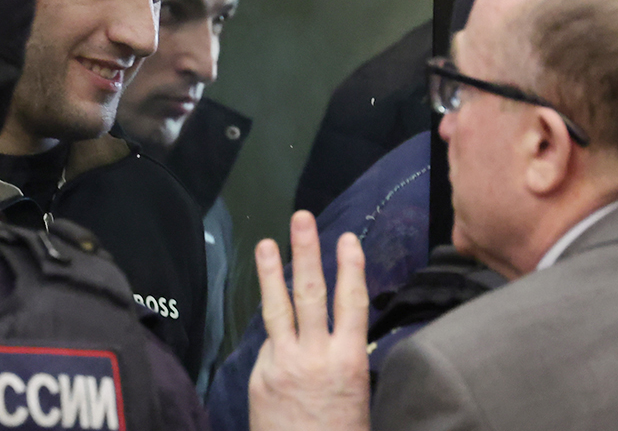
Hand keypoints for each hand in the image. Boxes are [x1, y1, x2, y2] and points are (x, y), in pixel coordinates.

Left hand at [248, 211, 370, 430]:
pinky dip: (276, 336)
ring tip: (266, 242)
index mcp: (348, 363)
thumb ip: (343, 362)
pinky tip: (281, 338)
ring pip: (278, 309)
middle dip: (307, 252)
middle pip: (311, 293)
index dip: (351, 268)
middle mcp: (314, 357)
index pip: (352, 303)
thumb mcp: (357, 398)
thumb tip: (335, 338)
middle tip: (302, 219)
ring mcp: (283, 365)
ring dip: (272, 272)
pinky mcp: (260, 377)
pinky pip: (270, 346)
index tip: (347, 239)